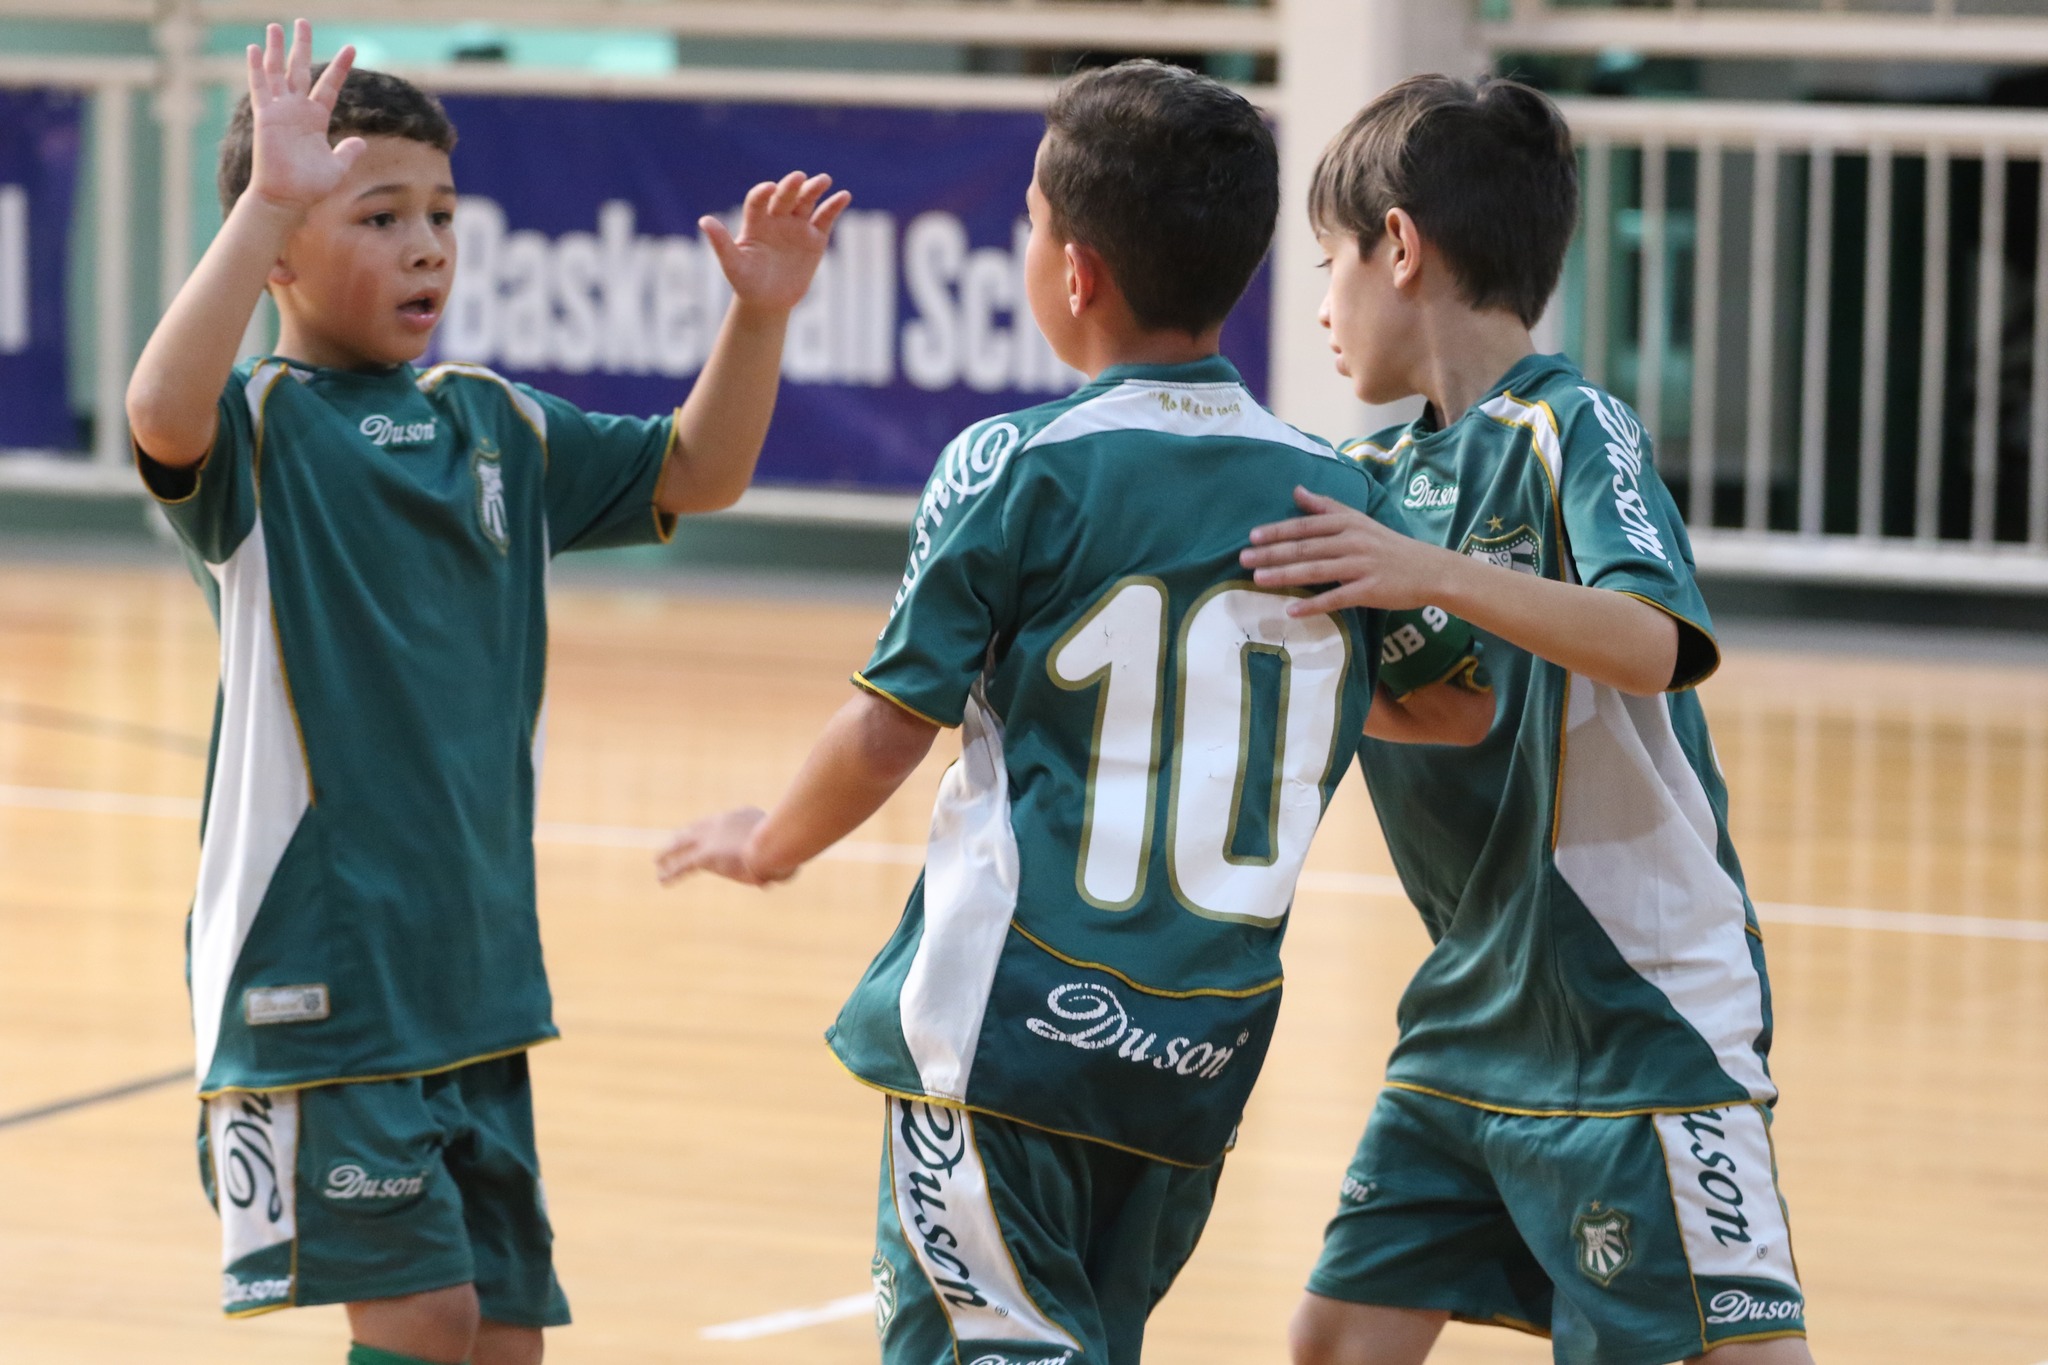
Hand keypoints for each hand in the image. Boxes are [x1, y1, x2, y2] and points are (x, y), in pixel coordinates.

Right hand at [244, 19, 365, 213]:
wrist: (287, 197)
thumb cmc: (310, 186)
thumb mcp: (336, 167)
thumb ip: (347, 152)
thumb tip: (361, 142)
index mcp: (316, 118)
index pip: (329, 85)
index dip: (339, 67)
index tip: (351, 47)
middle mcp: (297, 110)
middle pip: (301, 69)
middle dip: (302, 45)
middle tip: (303, 21)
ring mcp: (280, 111)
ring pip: (278, 72)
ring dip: (277, 49)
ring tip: (276, 26)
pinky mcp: (265, 116)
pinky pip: (260, 88)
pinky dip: (256, 68)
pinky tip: (254, 49)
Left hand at [654, 807, 786, 886]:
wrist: (775, 844)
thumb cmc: (788, 847)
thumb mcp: (787, 853)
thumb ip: (780, 862)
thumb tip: (781, 874)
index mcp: (744, 815)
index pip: (724, 823)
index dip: (714, 831)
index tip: (708, 836)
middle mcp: (723, 822)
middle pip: (698, 828)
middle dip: (685, 836)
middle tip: (676, 841)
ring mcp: (712, 838)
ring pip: (682, 845)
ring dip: (669, 853)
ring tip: (658, 860)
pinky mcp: (705, 856)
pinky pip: (683, 865)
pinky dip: (672, 873)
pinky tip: (662, 879)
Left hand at [702, 172, 851, 312]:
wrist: (769, 301)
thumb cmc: (746, 283)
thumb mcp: (733, 265)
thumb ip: (721, 243)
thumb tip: (704, 221)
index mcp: (755, 222)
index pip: (758, 200)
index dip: (763, 193)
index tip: (770, 188)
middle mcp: (776, 219)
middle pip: (785, 197)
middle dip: (792, 187)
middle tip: (800, 177)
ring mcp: (797, 227)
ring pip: (806, 202)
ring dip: (815, 189)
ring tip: (824, 180)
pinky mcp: (815, 238)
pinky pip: (825, 218)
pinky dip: (834, 206)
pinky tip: (844, 196)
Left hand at [1241, 486, 1453, 614]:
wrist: (1429, 569)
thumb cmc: (1389, 545)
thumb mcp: (1359, 520)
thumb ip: (1326, 507)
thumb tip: (1296, 491)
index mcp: (1348, 523)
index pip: (1307, 525)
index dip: (1279, 530)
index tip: (1252, 537)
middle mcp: (1353, 541)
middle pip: (1307, 547)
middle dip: (1273, 553)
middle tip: (1243, 559)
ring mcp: (1361, 566)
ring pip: (1317, 570)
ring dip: (1286, 574)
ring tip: (1259, 579)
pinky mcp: (1369, 590)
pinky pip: (1337, 598)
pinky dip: (1314, 604)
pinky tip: (1292, 609)